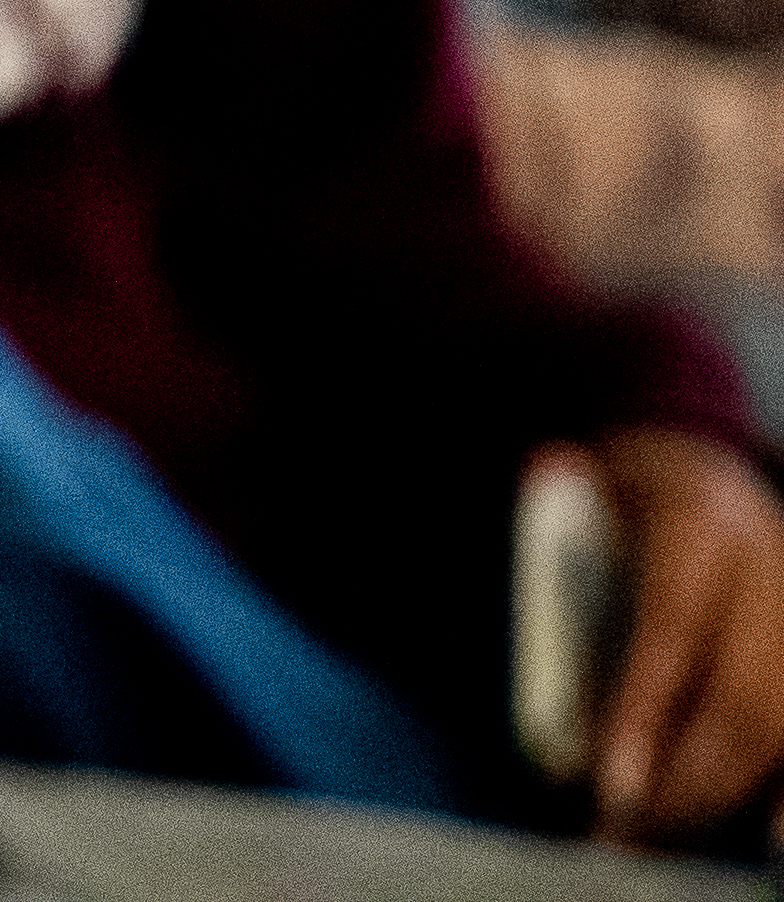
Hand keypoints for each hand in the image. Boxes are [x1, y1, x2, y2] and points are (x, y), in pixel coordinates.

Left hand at [583, 428, 783, 842]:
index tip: (609, 784)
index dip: (643, 711)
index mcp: (698, 526)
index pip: (672, 627)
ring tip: (672, 838)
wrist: (696, 463)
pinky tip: (769, 834)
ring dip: (734, 793)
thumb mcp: (576, 510)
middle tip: (627, 829)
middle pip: (744, 696)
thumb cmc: (619, 502)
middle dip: (689, 778)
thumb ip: (549, 572)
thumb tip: (540, 679)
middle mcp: (768, 570)